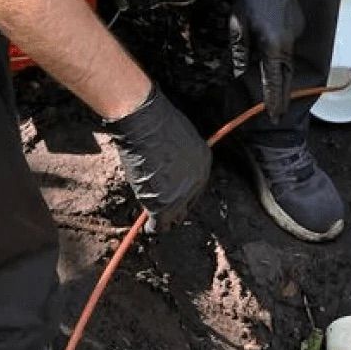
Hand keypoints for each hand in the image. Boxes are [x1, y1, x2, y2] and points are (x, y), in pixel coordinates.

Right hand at [103, 85, 210, 231]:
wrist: (146, 124)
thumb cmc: (156, 122)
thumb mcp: (178, 136)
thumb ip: (179, 156)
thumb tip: (169, 165)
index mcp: (204, 161)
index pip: (196, 185)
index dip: (182, 192)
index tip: (172, 195)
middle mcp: (197, 180)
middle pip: (187, 204)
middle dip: (176, 208)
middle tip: (163, 210)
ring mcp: (181, 194)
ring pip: (173, 217)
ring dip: (163, 218)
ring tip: (154, 219)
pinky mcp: (164, 205)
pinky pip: (159, 224)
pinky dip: (152, 226)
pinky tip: (147, 226)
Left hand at [228, 0, 304, 120]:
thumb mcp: (237, 26)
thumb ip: (239, 52)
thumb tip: (238, 72)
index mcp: (272, 44)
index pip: (274, 79)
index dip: (273, 98)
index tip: (273, 114)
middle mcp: (288, 41)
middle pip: (286, 74)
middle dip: (282, 94)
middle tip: (277, 112)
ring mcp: (296, 32)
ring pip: (288, 59)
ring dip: (280, 71)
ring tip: (273, 86)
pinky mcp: (298, 24)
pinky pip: (290, 44)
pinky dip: (281, 51)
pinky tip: (271, 45)